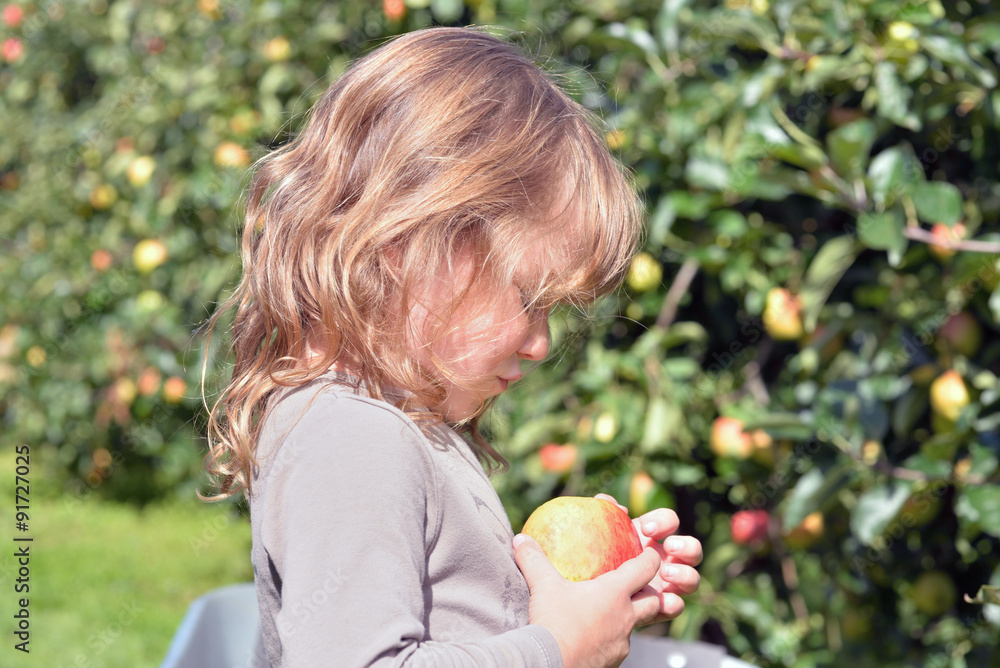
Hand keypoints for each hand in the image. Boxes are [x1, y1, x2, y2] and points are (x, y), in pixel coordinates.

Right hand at [513, 533, 660, 667]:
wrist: (550, 665)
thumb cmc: (552, 622)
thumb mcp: (542, 586)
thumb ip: (534, 560)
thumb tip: (521, 540)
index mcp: (615, 593)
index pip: (646, 569)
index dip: (651, 559)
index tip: (649, 554)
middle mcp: (625, 618)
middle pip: (654, 602)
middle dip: (651, 593)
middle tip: (639, 587)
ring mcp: (621, 643)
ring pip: (635, 627)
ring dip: (629, 618)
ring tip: (611, 614)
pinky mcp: (614, 662)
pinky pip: (617, 646)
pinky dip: (610, 639)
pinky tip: (593, 636)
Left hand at [595, 494, 701, 624]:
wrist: (589, 596)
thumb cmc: (596, 557)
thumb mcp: (598, 534)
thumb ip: (600, 512)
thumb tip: (606, 502)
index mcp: (652, 538)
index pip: (670, 521)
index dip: (664, 521)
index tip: (646, 528)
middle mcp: (665, 559)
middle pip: (693, 549)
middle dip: (686, 546)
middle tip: (669, 547)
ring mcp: (667, 585)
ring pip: (693, 579)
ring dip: (684, 574)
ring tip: (666, 573)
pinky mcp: (662, 607)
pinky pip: (678, 605)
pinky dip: (673, 603)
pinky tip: (660, 601)